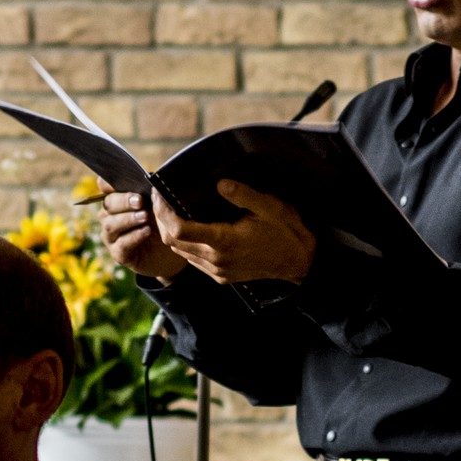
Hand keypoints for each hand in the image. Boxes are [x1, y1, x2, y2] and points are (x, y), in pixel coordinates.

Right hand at [98, 191, 186, 280]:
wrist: (172, 250)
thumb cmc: (162, 222)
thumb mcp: (158, 204)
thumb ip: (152, 192)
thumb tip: (151, 183)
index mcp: (118, 200)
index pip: (105, 187)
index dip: (108, 183)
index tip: (120, 183)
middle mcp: (110, 216)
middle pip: (108, 204)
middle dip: (124, 201)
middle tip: (140, 201)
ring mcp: (112, 236)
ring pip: (111, 225)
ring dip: (128, 219)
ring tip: (145, 217)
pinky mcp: (119, 254)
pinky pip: (121, 244)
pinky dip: (134, 236)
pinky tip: (146, 231)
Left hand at [154, 181, 318, 286]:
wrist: (300, 261)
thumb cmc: (286, 231)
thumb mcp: (269, 206)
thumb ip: (243, 195)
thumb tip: (220, 184)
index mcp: (225, 241)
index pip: (180, 231)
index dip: (164, 214)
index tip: (160, 197)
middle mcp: (217, 260)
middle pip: (174, 242)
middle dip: (162, 221)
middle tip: (160, 200)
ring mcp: (218, 271)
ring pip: (181, 253)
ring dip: (171, 233)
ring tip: (170, 211)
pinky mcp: (222, 277)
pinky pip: (193, 261)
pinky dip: (185, 245)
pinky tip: (190, 229)